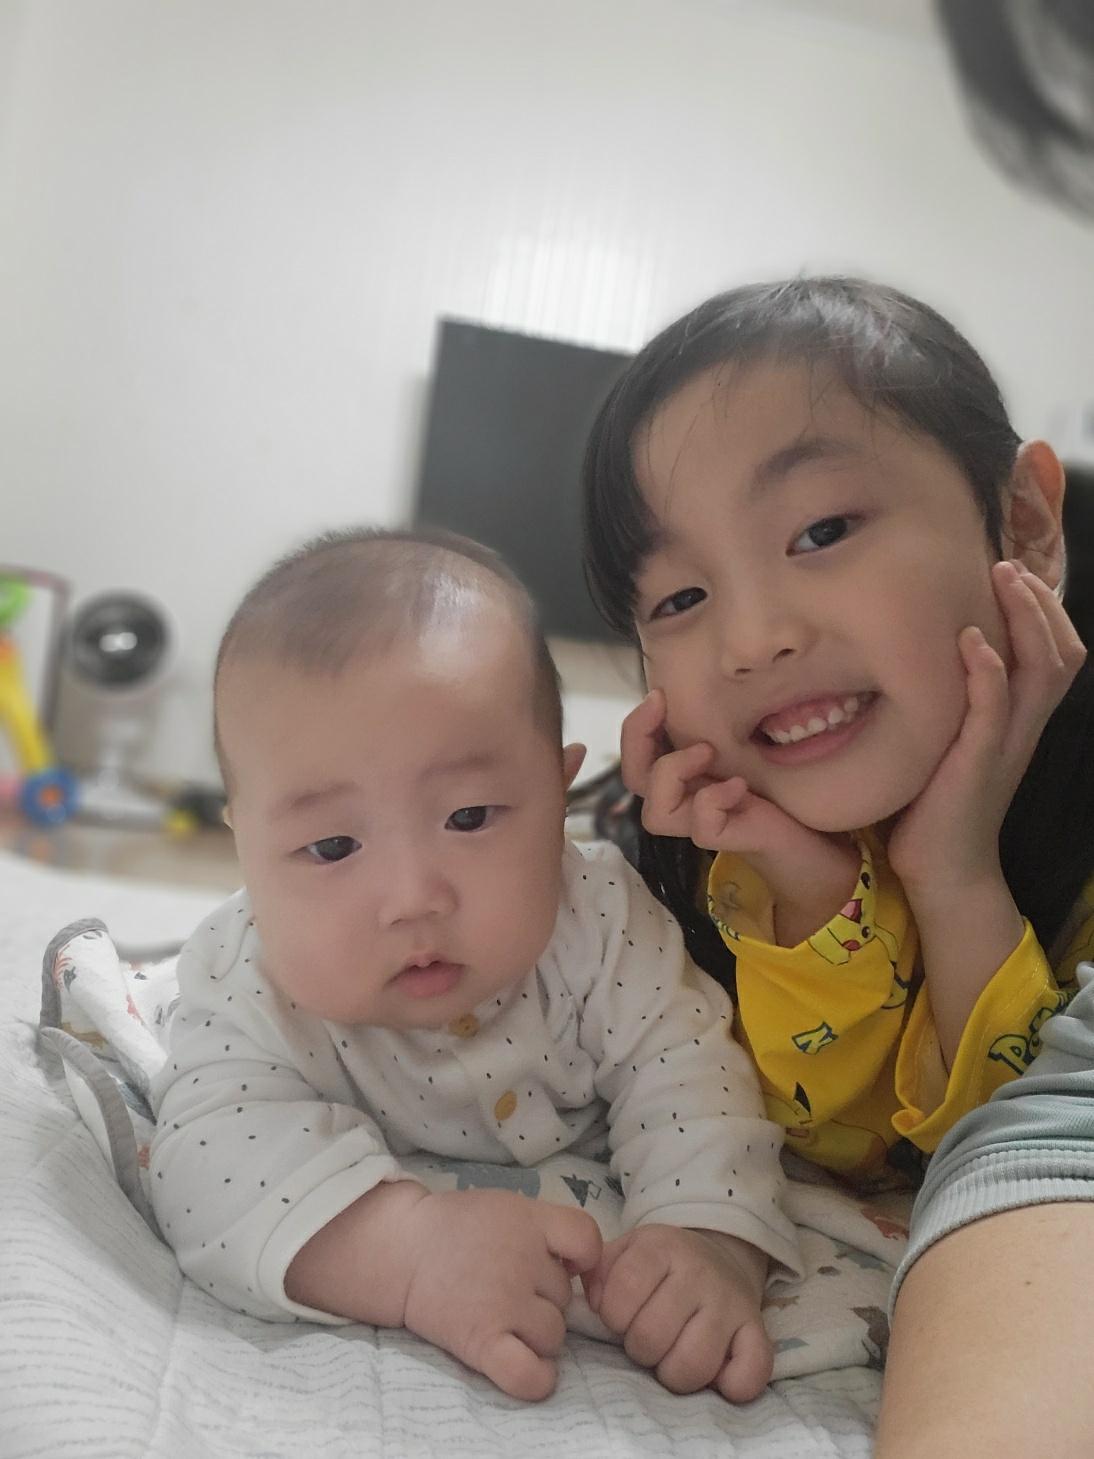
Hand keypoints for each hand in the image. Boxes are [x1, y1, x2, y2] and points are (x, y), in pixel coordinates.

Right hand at [401, 1190, 601, 1400]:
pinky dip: (538, 1378)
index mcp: (530, 1221)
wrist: (401, 1249)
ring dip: (538, 1334)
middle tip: (509, 1287)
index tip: (566, 1264)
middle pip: (565, 1296)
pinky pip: (528, 1375)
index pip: (587, 1239)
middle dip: (544, 1297)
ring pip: (554, 1336)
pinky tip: (534, 1367)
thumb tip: (579, 1268)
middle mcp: (523, 1262)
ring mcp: (503, 1303)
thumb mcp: (508, 1208)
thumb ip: (546, 1229)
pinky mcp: (481, 1342)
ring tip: (505, 1319)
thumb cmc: (457, 1228)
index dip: (585, 1258)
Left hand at [582, 1225, 771, 1402]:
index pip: (623, 1292)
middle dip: (639, 1349)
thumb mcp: (626, 1251)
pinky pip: (749, 1375)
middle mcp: (700, 1272)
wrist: (718, 1257)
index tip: (620, 1316)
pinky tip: (716, 1376)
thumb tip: (591, 1301)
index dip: (613, 1316)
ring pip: (693, 1364)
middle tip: (646, 1340)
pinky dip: (731, 1386)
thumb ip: (599, 1271)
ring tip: (671, 1358)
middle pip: (652, 1336)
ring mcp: (731, 1302)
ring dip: (674, 1374)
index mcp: (661, 1247)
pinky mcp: (758, 1331)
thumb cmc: (661, 1266)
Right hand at [621, 690, 858, 941]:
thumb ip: (708, 728)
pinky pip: (700, 825)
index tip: (659, 694)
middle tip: (664, 707)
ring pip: (655, 815)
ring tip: (708, 750)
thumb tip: (690, 690)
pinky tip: (739, 785)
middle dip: (638, 739)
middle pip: (634, 780)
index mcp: (678, 777)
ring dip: (673, 772)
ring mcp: (698, 822)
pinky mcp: (722, 837)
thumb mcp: (735, 745)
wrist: (804, 827)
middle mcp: (682, 800)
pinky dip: (714, 799)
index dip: (635, 726)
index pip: (635, 757)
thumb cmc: (770, 781)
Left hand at [887, 561, 1085, 895]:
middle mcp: (1024, 728)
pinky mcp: (978, 762)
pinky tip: (971, 640)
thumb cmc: (936, 800)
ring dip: (1025, 619)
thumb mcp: (953, 738)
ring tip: (1002, 578)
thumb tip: (933, 651)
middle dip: (1042, 603)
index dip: (1046, 610)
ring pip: (1042, 671)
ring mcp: (1006, 744)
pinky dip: (988, 670)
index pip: (1057, 653)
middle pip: (1062, 652)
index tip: (1016, 572)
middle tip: (1011, 564)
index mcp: (1021, 720)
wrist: (941, 869)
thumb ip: (958, 699)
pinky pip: (994, 709)